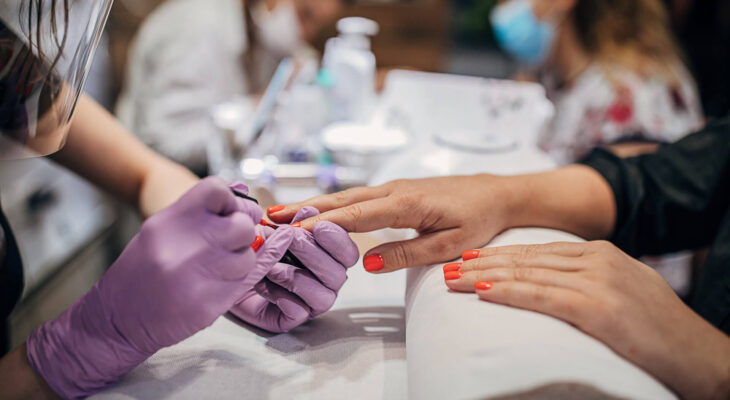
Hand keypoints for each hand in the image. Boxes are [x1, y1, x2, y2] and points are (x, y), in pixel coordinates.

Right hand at [24, 177, 282, 398]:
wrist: (117, 320)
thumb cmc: (141, 271)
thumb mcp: (160, 231)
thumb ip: (200, 212)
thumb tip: (243, 190)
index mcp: (170, 221)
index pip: (217, 189)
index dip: (230, 200)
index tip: (227, 213)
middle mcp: (186, 245)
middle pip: (242, 225)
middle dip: (241, 233)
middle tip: (230, 243)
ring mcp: (199, 276)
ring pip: (247, 256)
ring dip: (239, 261)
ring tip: (217, 268)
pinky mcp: (210, 304)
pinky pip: (242, 284)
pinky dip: (234, 283)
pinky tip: (213, 285)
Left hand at [230, 207, 359, 332]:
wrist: (226, 273)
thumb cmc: (254, 250)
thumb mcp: (273, 228)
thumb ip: (293, 221)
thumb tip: (310, 210)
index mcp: (328, 257)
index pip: (348, 252)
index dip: (338, 239)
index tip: (319, 225)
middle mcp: (325, 281)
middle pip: (339, 273)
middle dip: (314, 253)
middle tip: (291, 239)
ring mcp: (311, 303)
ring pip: (324, 296)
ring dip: (295, 276)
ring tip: (271, 266)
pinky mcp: (292, 319)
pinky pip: (298, 312)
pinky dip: (280, 296)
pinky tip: (263, 284)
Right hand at [268, 175, 516, 272]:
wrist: (497, 194)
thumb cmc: (478, 219)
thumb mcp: (450, 245)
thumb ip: (408, 254)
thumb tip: (367, 263)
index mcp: (407, 203)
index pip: (356, 215)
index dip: (322, 224)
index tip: (292, 231)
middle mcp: (394, 190)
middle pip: (342, 200)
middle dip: (305, 209)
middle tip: (270, 217)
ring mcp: (393, 188)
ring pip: (346, 196)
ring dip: (313, 204)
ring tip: (280, 213)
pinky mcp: (395, 191)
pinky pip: (357, 197)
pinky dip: (332, 204)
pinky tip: (316, 211)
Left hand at [444, 241, 729, 398]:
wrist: (701, 354)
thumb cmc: (661, 329)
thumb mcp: (623, 291)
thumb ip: (589, 280)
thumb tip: (552, 282)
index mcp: (601, 253)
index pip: (537, 251)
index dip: (500, 255)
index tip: (470, 258)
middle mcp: (597, 260)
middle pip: (526, 258)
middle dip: (482, 263)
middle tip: (448, 266)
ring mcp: (598, 281)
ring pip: (527, 273)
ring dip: (484, 276)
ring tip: (453, 279)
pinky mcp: (598, 307)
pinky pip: (542, 296)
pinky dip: (509, 292)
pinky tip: (484, 292)